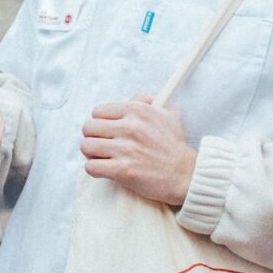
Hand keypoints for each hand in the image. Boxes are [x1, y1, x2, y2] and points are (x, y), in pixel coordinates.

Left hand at [80, 95, 197, 206]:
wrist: (186, 174)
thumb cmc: (175, 145)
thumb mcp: (168, 113)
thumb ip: (147, 100)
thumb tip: (131, 97)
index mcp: (137, 111)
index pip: (98, 111)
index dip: (100, 122)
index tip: (108, 131)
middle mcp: (130, 127)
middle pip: (88, 128)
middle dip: (93, 137)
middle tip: (103, 145)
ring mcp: (125, 149)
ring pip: (86, 147)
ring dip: (92, 154)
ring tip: (103, 157)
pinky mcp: (122, 170)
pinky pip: (91, 167)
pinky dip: (95, 169)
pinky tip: (106, 169)